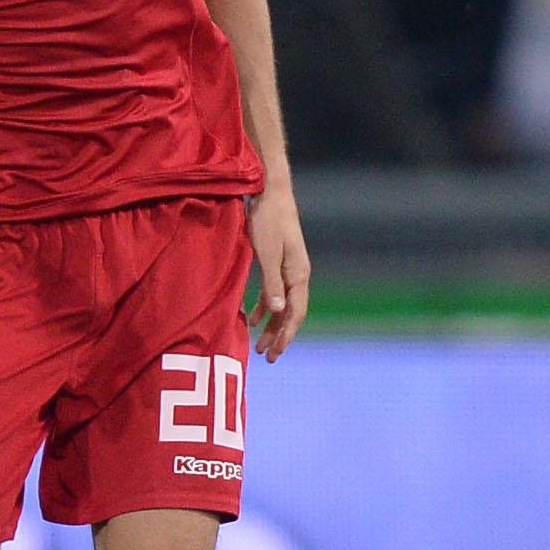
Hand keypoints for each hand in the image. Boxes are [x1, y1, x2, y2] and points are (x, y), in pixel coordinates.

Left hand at [246, 186, 309, 362]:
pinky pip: (274, 292)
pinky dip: (264, 307)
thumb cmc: (267, 220)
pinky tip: (251, 318)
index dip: (285, 335)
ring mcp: (289, 269)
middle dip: (279, 336)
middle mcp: (297, 274)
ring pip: (282, 305)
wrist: (270, 192)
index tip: (274, 353)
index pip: (295, 313)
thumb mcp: (266, 252)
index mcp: (298, 274)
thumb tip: (277, 310)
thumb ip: (271, 282)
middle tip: (267, 358)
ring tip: (259, 345)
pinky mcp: (278, 263)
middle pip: (291, 313)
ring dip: (271, 325)